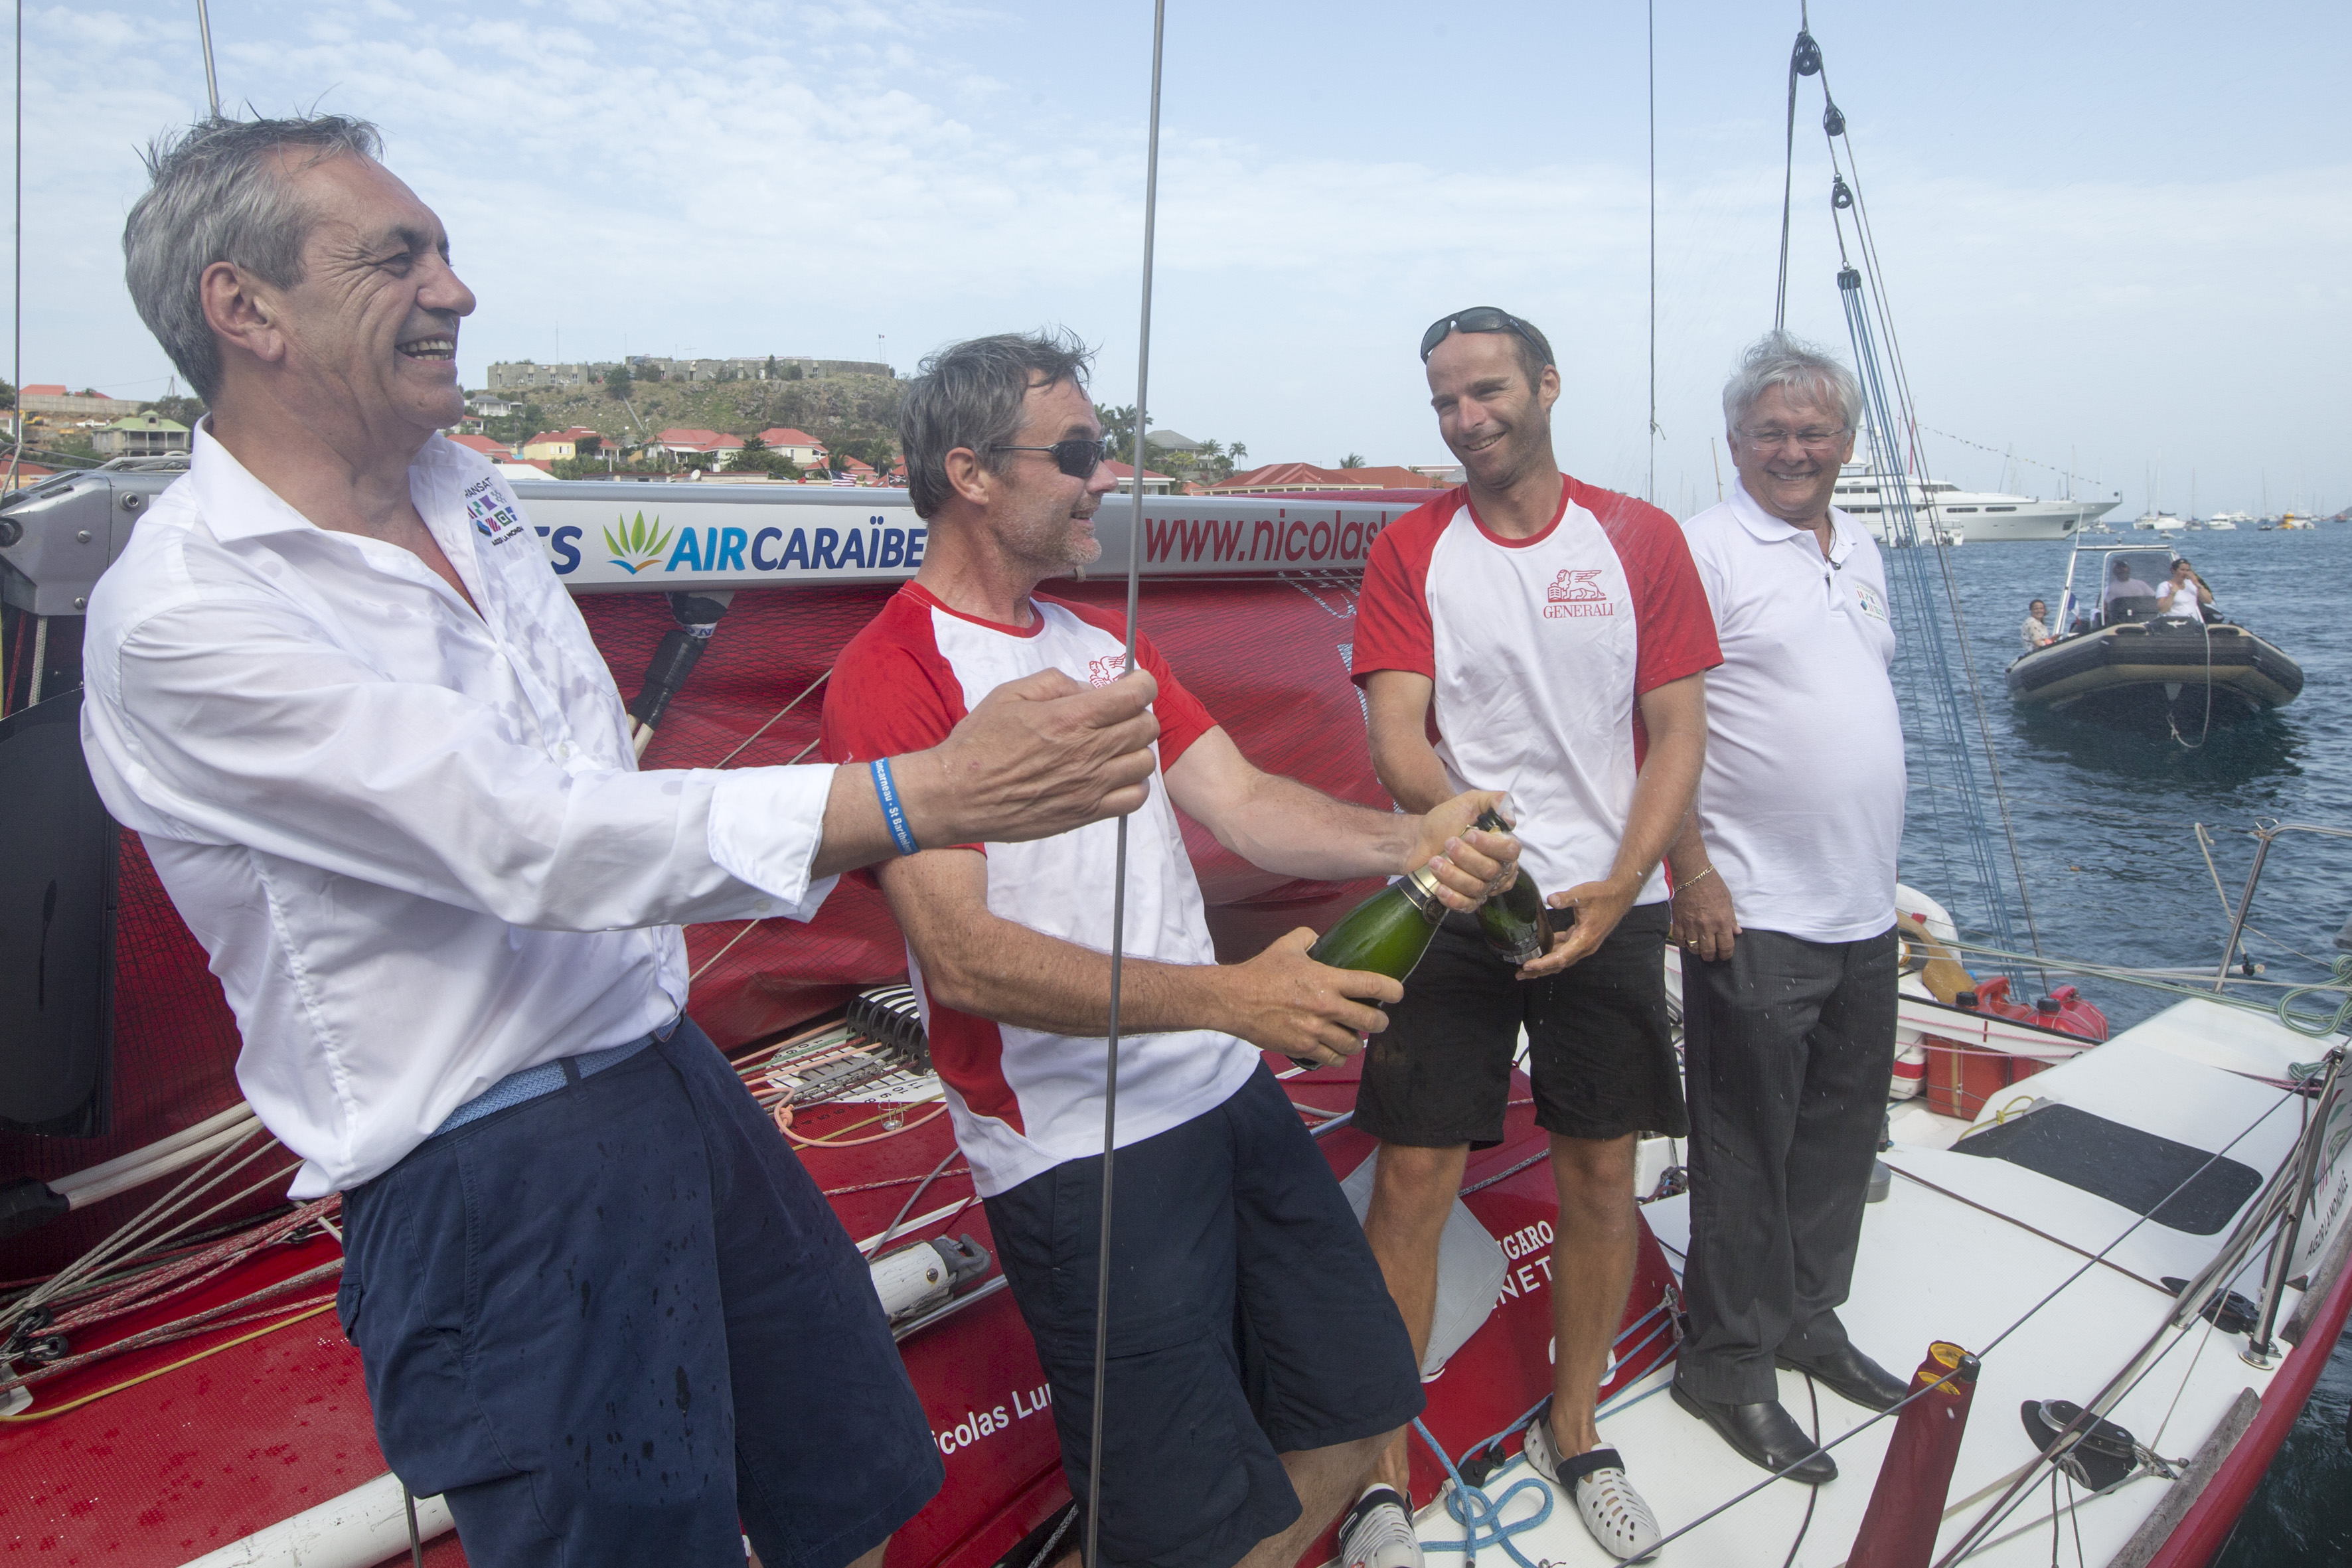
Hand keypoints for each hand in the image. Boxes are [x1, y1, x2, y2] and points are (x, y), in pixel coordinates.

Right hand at [900, 668, 1160, 844]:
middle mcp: (1087, 751)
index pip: (1135, 695)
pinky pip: (1134, 798)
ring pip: (1145, 762)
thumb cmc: (979, 742)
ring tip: (1113, 746)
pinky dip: (1133, 784)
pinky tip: (1113, 775)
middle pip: (1146, 727)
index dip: (1142, 684)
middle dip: (1138, 713)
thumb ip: (1056, 683)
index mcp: (1070, 717)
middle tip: (1118, 713)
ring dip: (1135, 749)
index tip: (1134, 683)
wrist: (957, 794)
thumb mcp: (1010, 693)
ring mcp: (1090, 786)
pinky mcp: (1085, 813)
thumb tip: (1090, 689)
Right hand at [1216, 927, 1400, 1065]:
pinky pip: (1333, 1059)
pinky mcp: (1303, 1048)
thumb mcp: (1287, 945)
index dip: (1392, 990)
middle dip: (1380, 1022)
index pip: (1372, 986)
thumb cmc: (1260, 972)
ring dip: (1358, 1041)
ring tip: (1354, 1036)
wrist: (1234, 1000)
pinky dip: (1339, 1056)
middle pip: (1371, 1022)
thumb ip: (1308, 937)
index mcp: (1327, 980)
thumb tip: (1319, 938)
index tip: (1397, 993)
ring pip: (1354, 1045)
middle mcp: (1326, 1007)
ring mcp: (1316, 1031)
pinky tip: (1337, 1050)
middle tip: (1379, 1020)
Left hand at [1407, 790, 1518, 911]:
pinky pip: (1467, 906)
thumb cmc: (1447, 821)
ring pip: (1477, 888)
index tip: (1470, 835)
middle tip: (1448, 843)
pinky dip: (1453, 898)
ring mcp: (1483, 886)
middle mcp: (1498, 868)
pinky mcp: (1467, 899)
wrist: (1420, 838)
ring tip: (1435, 861)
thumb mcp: (1471, 801)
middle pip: (1491, 870)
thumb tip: (1511, 820)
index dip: (1491, 845)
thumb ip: (1496, 801)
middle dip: (1466, 857)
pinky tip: (1440, 887)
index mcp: (1503, 845)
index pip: (1510, 851)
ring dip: (1452, 874)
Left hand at [1517, 874, 1639, 978]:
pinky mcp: (1582, 939)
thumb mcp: (1583, 894)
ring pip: (1561, 959)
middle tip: (1520, 974)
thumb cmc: (1603, 896)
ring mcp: (1584, 945)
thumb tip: (1551, 900)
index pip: (1561, 957)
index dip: (1544, 963)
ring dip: (1545, 964)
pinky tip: (1541, 949)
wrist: (1619, 896)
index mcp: (1585, 939)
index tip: (1528, 966)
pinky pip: (1565, 950)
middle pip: (1559, 964)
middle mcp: (1585, 947)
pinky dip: (1553, 952)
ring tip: (1526, 968)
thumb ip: (1566, 898)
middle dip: (1540, 971)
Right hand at [1667, 869, 1739, 962]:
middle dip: (1711, 956)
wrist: (1693, 875)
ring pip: (1694, 948)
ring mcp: (1691, 925)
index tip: (1725, 955)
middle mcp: (1707, 927)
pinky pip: (1680, 940)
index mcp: (1722, 922)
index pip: (1726, 947)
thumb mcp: (1728, 901)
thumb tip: (1736, 932)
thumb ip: (1731, 919)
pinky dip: (1684, 944)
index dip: (1726, 955)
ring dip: (1698, 951)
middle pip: (1709, 951)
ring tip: (1699, 948)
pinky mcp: (1679, 922)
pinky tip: (1687, 941)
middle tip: (1711, 955)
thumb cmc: (1713, 885)